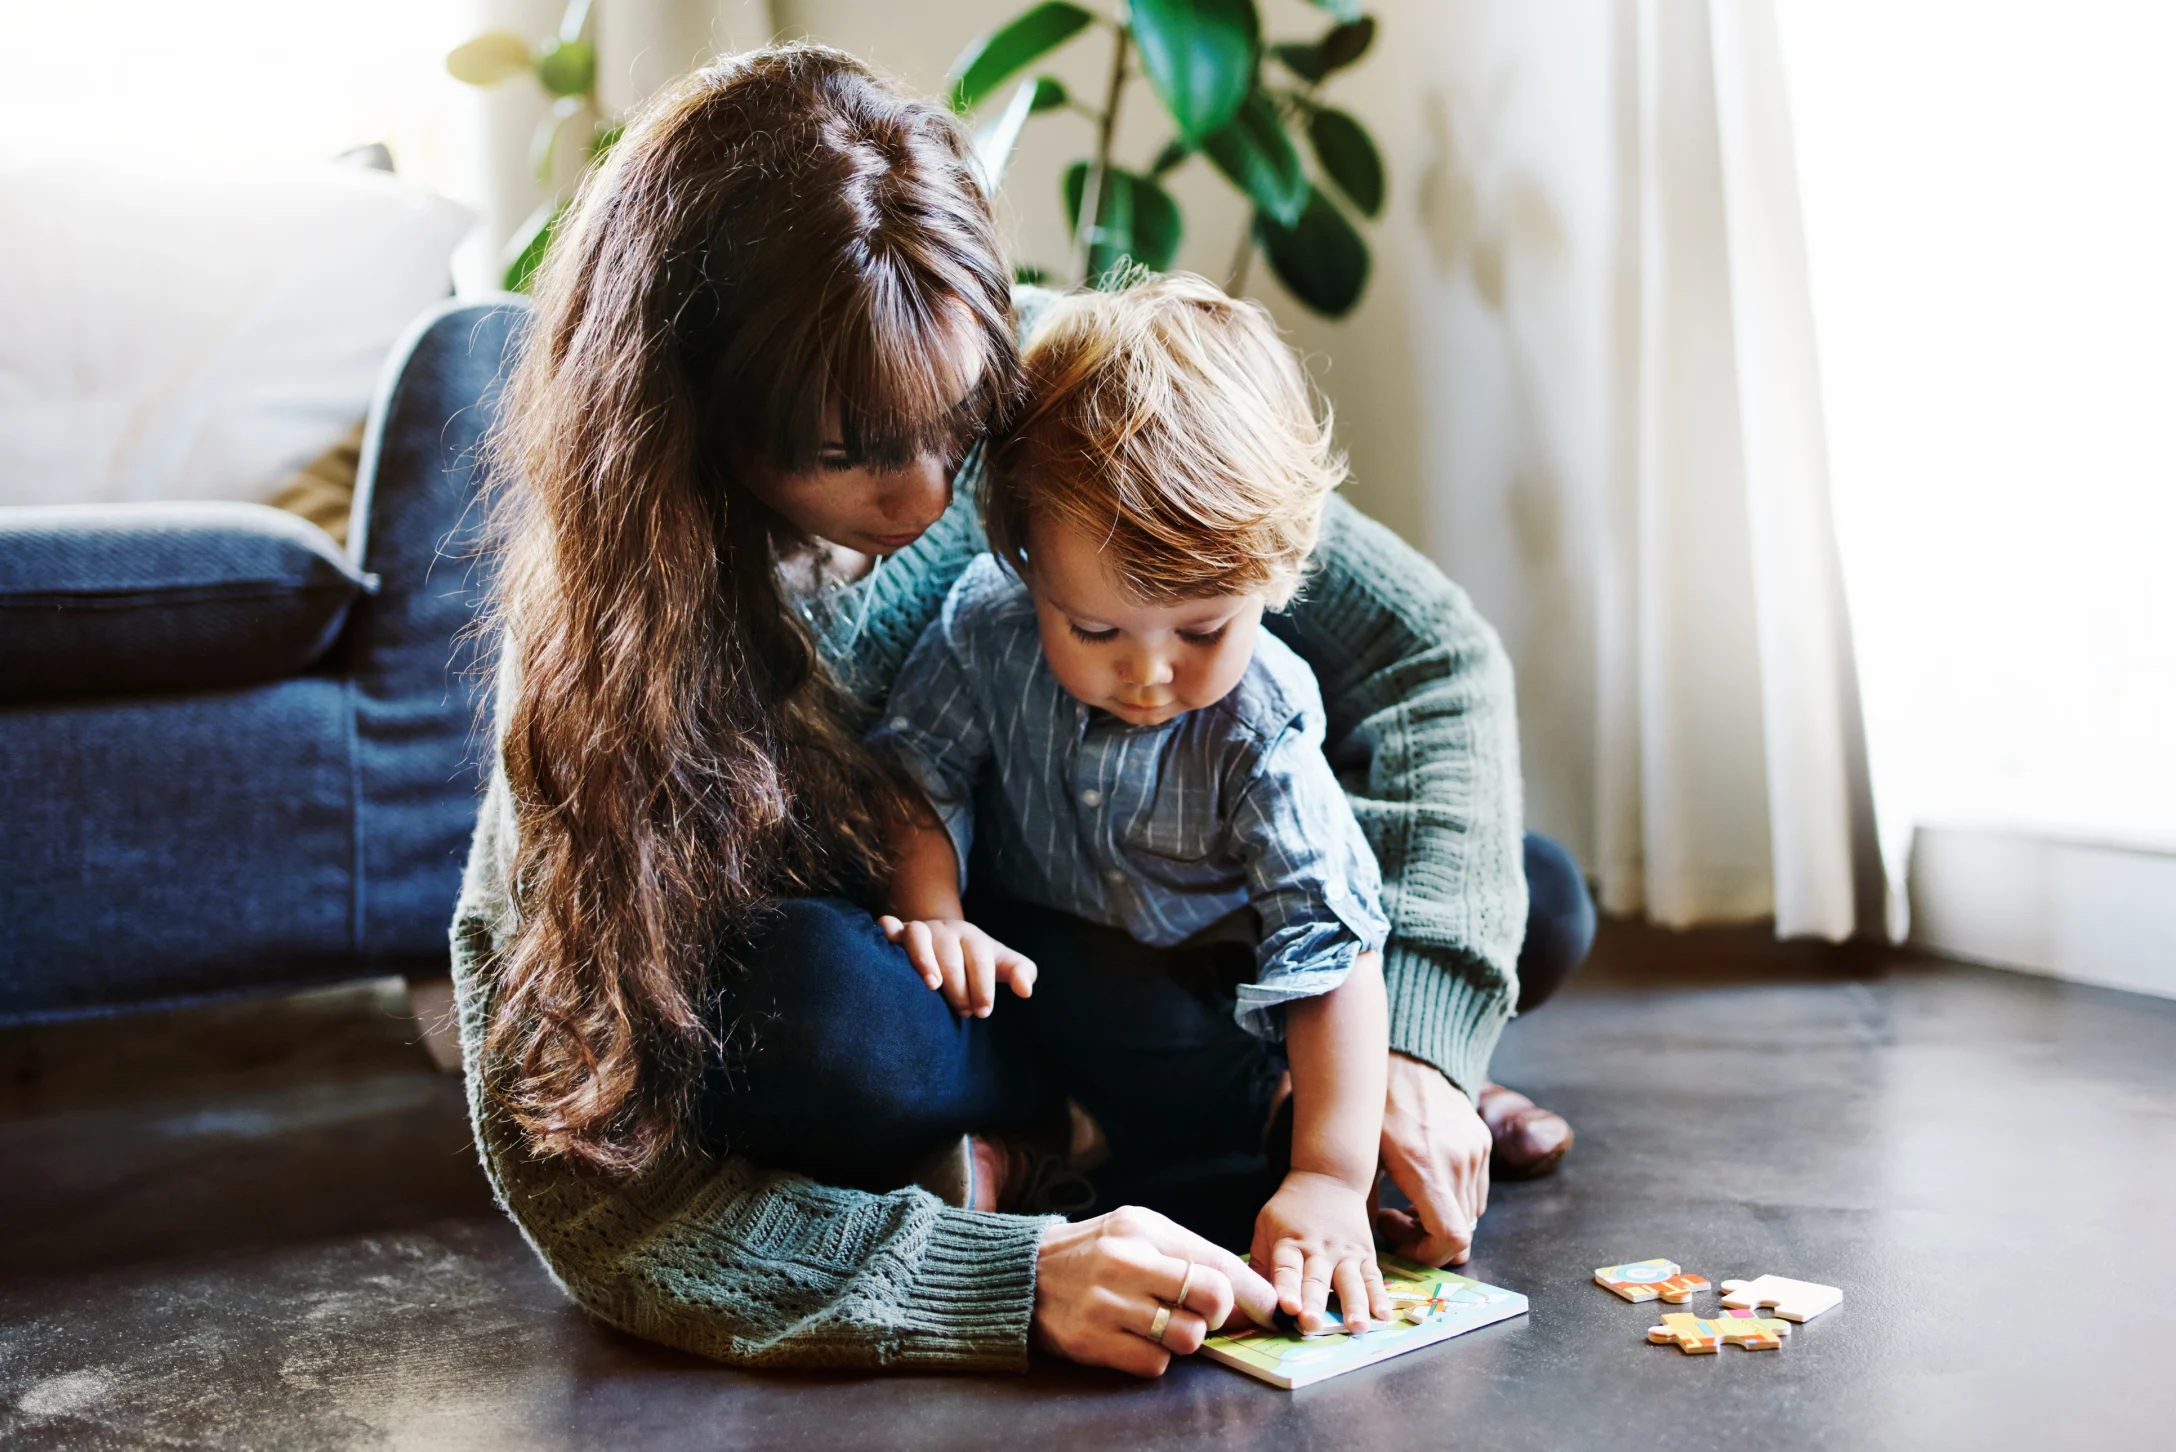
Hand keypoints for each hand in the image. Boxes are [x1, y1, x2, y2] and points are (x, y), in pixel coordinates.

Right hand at [878, 916, 1036, 1017]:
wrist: (946, 940)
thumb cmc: (975, 961)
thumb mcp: (1000, 963)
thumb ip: (1020, 972)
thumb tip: (1026, 991)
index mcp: (972, 938)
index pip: (980, 958)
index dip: (983, 985)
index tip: (983, 1012)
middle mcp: (945, 931)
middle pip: (950, 953)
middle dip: (958, 985)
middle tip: (963, 1012)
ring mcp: (920, 930)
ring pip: (919, 937)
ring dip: (924, 960)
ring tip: (932, 987)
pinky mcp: (898, 934)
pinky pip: (889, 927)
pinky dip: (887, 930)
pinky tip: (886, 939)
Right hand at [1034, 1206, 1277, 1376]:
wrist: (1022, 1276)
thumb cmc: (1095, 1253)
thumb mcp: (1138, 1232)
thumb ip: (1189, 1254)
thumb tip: (1247, 1292)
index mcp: (1142, 1229)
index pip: (1218, 1262)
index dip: (1255, 1292)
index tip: (1274, 1310)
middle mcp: (1125, 1262)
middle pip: (1212, 1298)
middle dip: (1220, 1314)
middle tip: (1204, 1314)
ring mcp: (1106, 1304)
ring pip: (1187, 1337)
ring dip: (1185, 1338)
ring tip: (1160, 1323)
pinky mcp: (1091, 1342)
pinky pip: (1154, 1364)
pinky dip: (1154, 1357)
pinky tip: (1134, 1339)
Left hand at [1250, 1170, 1392, 1333]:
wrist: (1329, 1177)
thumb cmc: (1291, 1210)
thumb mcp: (1266, 1227)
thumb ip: (1261, 1265)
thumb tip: (1249, 1302)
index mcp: (1290, 1242)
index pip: (1286, 1268)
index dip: (1286, 1288)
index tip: (1287, 1307)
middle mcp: (1318, 1248)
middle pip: (1316, 1279)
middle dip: (1314, 1303)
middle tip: (1312, 1325)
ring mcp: (1345, 1252)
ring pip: (1350, 1281)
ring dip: (1354, 1306)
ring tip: (1357, 1327)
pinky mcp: (1365, 1254)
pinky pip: (1373, 1278)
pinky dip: (1379, 1298)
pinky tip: (1384, 1316)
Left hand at [1377, 1050, 1490, 1265]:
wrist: (1406, 1059)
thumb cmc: (1375, 1107)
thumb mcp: (1362, 1156)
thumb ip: (1365, 1203)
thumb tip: (1361, 1245)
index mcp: (1425, 1166)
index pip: (1451, 1236)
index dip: (1428, 1255)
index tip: (1398, 1239)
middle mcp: (1458, 1161)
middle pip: (1461, 1231)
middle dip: (1427, 1239)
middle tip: (1394, 1219)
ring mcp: (1475, 1150)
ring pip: (1470, 1214)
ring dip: (1442, 1220)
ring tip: (1407, 1200)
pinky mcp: (1483, 1141)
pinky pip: (1476, 1190)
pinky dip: (1454, 1199)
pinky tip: (1425, 1181)